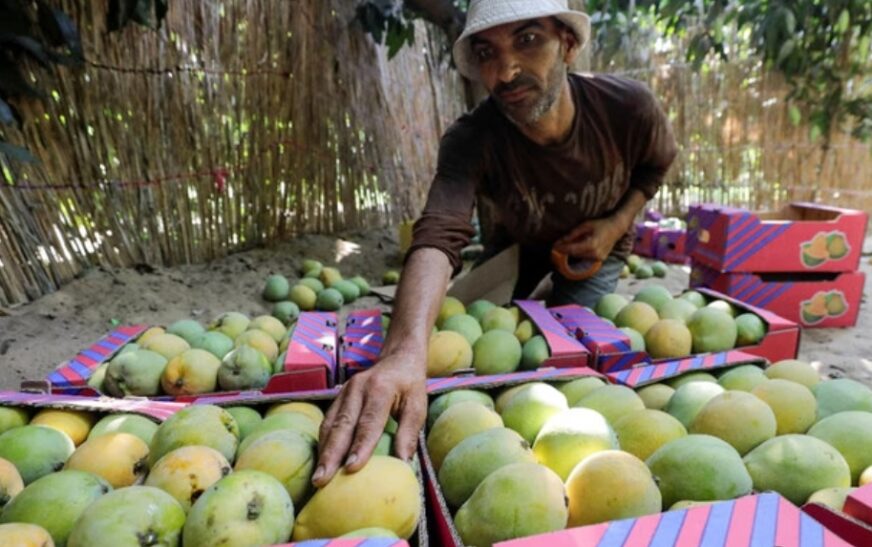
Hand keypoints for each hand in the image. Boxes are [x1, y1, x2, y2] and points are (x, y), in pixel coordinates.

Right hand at [312, 352, 426, 486]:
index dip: (360, 446)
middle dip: (331, 455)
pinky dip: (323, 442)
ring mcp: (344, 392)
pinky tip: (321, 461)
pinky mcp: (338, 397)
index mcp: (380, 389)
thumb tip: (403, 463)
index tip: (351, 469)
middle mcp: (357, 389)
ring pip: (330, 424)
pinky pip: (327, 421)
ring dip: (323, 452)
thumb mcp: (418, 406)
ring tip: (318, 478)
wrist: (397, 357)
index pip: (368, 422)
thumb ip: (409, 433)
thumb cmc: (410, 385)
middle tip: (322, 480)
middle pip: (342, 425)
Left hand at [553, 218, 623, 261]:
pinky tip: (575, 249)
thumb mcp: (585, 225)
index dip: (562, 249)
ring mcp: (599, 258)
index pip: (572, 249)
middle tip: (556, 247)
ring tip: (564, 247)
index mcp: (591, 245)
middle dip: (565, 251)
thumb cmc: (601, 224)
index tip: (554, 247)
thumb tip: (560, 241)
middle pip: (575, 254)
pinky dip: (579, 254)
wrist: (617, 228)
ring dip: (572, 253)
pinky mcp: (600, 259)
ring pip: (580, 257)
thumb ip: (573, 234)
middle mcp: (595, 254)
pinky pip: (586, 258)